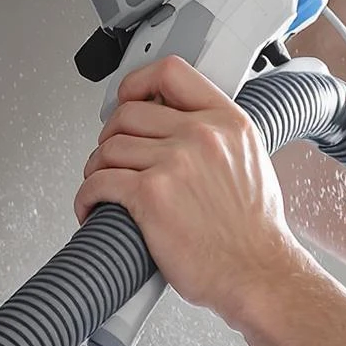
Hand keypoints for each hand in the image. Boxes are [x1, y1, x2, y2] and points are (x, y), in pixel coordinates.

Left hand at [75, 57, 317, 323]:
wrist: (259, 273)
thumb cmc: (255, 231)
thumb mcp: (251, 161)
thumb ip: (218, 136)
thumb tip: (181, 127)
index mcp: (227, 121)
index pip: (171, 72)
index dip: (138, 83)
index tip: (127, 99)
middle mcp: (200, 135)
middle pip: (128, 113)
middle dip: (111, 135)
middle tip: (111, 157)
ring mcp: (174, 163)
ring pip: (110, 148)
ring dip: (96, 168)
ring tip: (102, 187)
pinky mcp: (150, 195)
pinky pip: (99, 182)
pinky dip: (87, 196)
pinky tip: (93, 207)